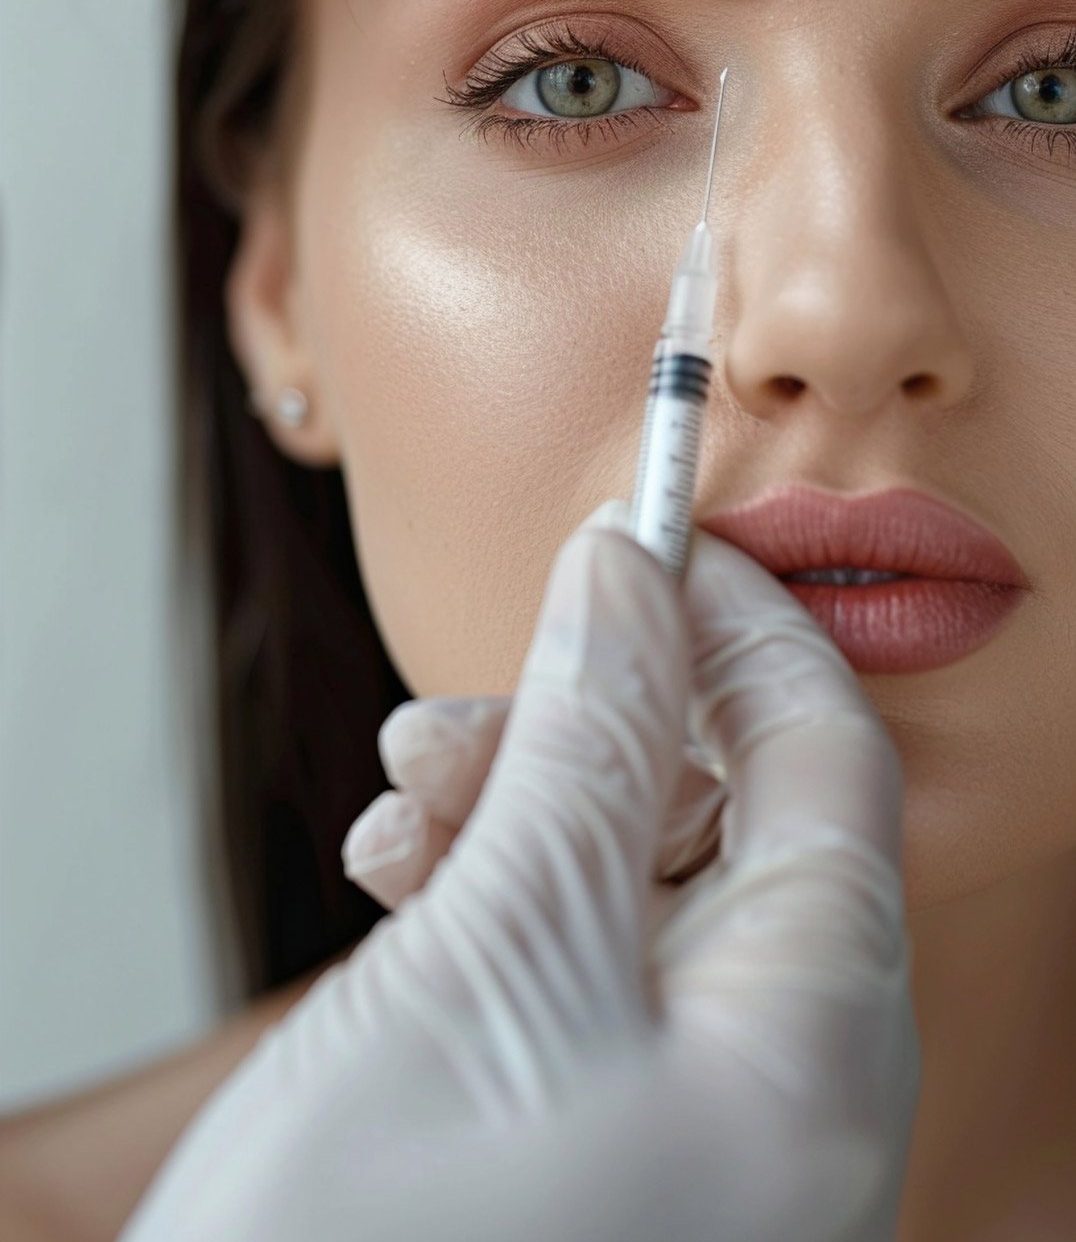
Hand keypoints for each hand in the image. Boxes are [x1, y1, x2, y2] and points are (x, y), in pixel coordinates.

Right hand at [119, 501, 918, 1241]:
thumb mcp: (504, 946)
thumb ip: (589, 738)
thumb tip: (630, 571)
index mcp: (823, 1038)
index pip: (828, 754)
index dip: (735, 622)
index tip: (635, 537)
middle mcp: (795, 1092)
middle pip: (732, 815)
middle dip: (592, 730)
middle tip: (454, 716)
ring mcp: (708, 1136)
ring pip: (643, 886)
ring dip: (521, 808)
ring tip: (401, 812)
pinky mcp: (617, 1159)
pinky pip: (590, 975)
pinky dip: (497, 901)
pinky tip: (402, 884)